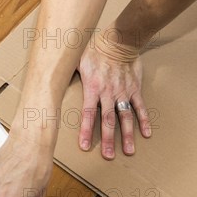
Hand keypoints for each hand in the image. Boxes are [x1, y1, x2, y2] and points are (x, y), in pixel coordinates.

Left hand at [77, 41, 150, 159]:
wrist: (119, 40)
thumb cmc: (94, 50)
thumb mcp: (75, 61)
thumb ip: (67, 75)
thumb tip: (50, 81)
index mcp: (92, 88)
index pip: (87, 114)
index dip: (85, 131)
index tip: (85, 146)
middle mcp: (108, 93)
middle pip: (107, 120)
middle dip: (107, 139)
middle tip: (108, 156)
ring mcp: (123, 92)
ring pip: (125, 117)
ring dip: (126, 135)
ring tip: (128, 151)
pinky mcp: (134, 88)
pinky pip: (140, 106)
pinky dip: (143, 120)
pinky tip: (146, 134)